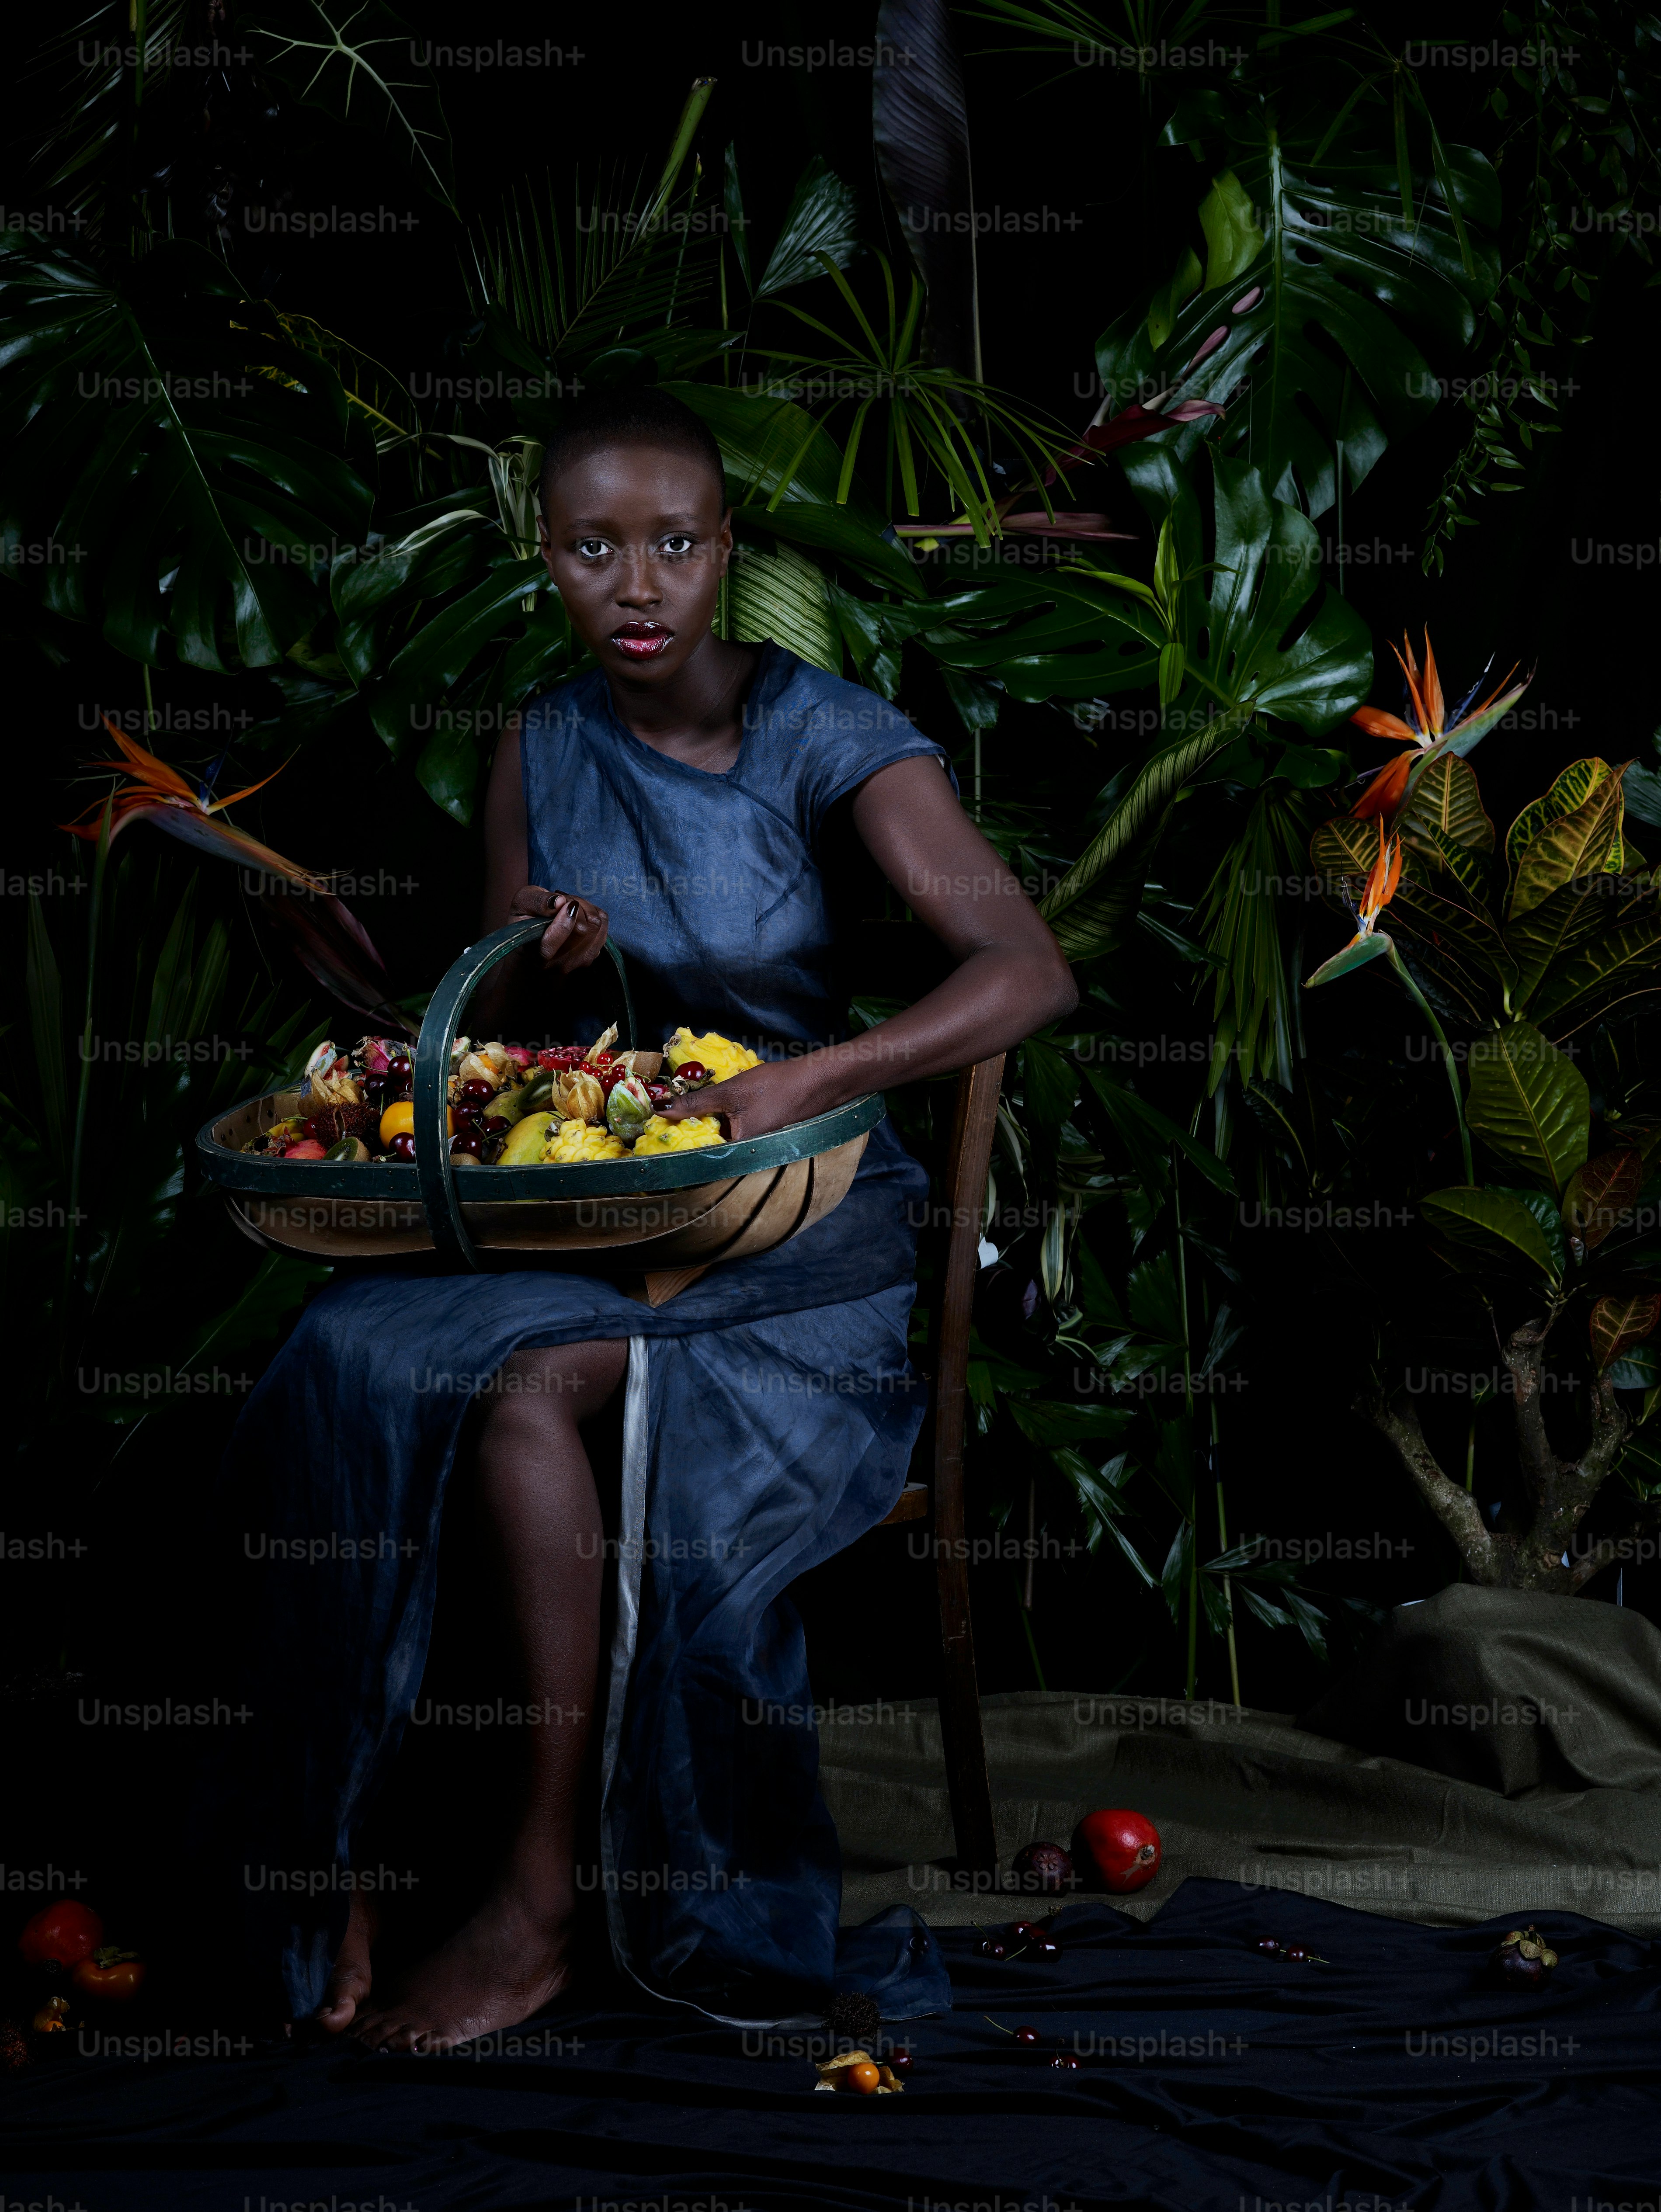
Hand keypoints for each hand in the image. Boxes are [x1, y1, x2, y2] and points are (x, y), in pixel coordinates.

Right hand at [510, 886, 608, 974]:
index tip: (563, 902)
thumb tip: (560, 902)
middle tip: (563, 901)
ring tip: (570, 906)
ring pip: (596, 925)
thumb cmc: (525, 919)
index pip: (560, 939)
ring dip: (585, 908)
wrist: (533, 938)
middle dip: (575, 905)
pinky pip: (604, 925)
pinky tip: (579, 913)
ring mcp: (579, 962)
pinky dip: (593, 912)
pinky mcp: (592, 954)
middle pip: (583, 929)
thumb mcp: (522, 903)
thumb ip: (538, 902)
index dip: (565, 917)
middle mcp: (560, 965)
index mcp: (538, 956)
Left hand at [658, 1058, 809, 1141]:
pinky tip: (718, 1111)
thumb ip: (694, 1103)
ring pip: (723, 1142)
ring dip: (708, 1128)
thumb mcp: (730, 1092)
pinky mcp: (763, 1140)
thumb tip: (659, 1108)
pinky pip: (736, 1137)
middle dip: (691, 1134)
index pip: (698, 1156)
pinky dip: (725, 1125)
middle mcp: (748, 1159)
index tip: (657, 1131)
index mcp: (738, 1153)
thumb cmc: (777, 1086)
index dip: (678, 1142)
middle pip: (710, 1150)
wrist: (818, 1081)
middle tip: (669, 1118)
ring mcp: (757, 1151)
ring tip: (689, 1112)